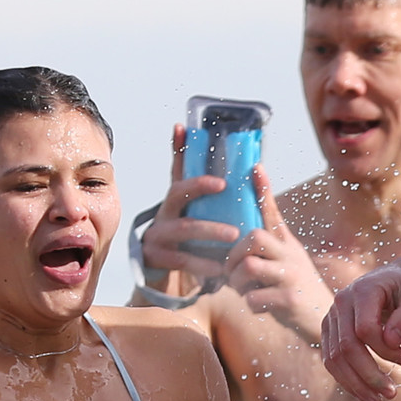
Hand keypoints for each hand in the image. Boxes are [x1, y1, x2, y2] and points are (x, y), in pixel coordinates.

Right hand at [138, 125, 243, 286]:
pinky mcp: (156, 257)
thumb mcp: (198, 215)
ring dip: (210, 230)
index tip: (183, 127)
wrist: (162, 273)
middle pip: (176, 192)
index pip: (176, 167)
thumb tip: (244, 164)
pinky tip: (221, 268)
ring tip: (233, 235)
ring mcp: (157, 234)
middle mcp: (163, 211)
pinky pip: (183, 259)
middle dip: (198, 186)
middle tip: (223, 185)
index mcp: (175, 199)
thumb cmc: (189, 239)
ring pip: (184, 228)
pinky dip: (203, 264)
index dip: (178, 146)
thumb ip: (213, 195)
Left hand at [225, 166, 332, 337]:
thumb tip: (243, 238)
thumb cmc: (297, 289)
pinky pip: (254, 298)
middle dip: (234, 253)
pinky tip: (258, 306)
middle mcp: (291, 255)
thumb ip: (269, 248)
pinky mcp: (289, 301)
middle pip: (254, 238)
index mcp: (287, 244)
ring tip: (242, 289)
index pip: (273, 213)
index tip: (256, 167)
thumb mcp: (288, 262)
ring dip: (236, 281)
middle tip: (230, 269)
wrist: (324, 319)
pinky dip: (249, 303)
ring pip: (249, 267)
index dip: (263, 191)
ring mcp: (291, 277)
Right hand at [324, 263, 400, 400]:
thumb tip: (393, 341)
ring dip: (356, 384)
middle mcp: (340, 303)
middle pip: (346, 348)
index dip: (385, 351)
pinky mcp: (329, 333)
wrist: (395, 281)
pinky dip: (347, 380)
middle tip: (392, 394)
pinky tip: (366, 394)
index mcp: (361, 291)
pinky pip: (332, 361)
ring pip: (334, 359)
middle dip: (369, 375)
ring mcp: (331, 318)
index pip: (365, 330)